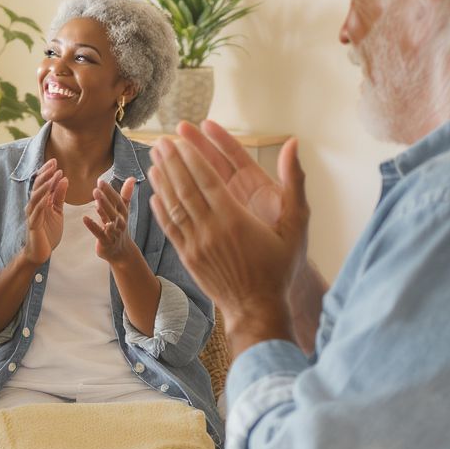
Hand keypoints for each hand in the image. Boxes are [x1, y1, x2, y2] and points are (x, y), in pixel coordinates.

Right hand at [22, 158, 68, 265]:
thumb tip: (64, 179)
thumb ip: (59, 196)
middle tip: (53, 163)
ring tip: (52, 176)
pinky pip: (36, 212)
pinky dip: (41, 202)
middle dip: (45, 174)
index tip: (55, 161)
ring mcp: (32, 215)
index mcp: (41, 201)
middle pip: (38, 186)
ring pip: (36, 197)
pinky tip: (47, 195)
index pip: (43, 183)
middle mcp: (34, 205)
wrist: (40, 252)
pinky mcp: (33, 225)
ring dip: (44, 186)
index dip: (47, 172)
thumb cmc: (48, 232)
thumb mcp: (57, 211)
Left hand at [84, 176, 137, 263]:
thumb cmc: (120, 228)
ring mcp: (114, 232)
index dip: (109, 191)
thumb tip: (132, 178)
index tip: (101, 181)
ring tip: (94, 200)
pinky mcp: (106, 242)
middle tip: (96, 189)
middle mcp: (120, 222)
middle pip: (113, 209)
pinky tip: (84, 218)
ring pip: (108, 220)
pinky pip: (99, 233)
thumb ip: (126, 195)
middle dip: (105, 199)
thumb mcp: (123, 211)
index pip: (117, 200)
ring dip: (102, 210)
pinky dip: (92, 226)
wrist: (121, 252)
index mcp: (123, 213)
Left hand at [149, 131, 308, 352]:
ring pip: (173, 206)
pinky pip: (170, 228)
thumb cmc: (280, 268)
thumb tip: (295, 145)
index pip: (207, 179)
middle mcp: (211, 229)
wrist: (257, 309)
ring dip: (162, 181)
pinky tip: (154, 194)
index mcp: (235, 219)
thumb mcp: (297, 225)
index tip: (179, 139)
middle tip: (160, 142)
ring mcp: (196, 244)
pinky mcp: (187, 257)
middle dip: (171, 162)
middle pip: (185, 188)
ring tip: (153, 159)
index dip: (191, 157)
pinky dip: (160, 209)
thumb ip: (295, 183)